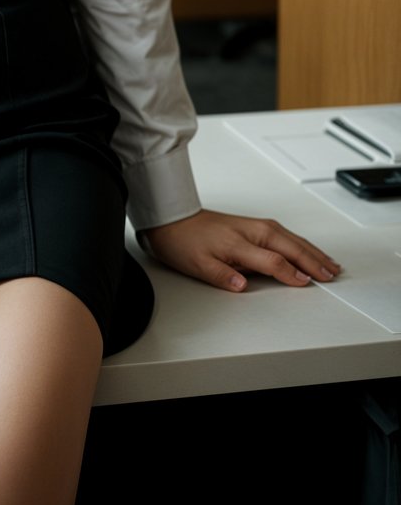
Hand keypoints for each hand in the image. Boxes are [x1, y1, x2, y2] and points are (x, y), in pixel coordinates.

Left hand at [139, 208, 342, 292]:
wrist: (173, 219)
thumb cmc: (185, 241)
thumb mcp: (198, 264)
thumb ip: (221, 275)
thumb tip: (241, 285)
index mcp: (241, 241)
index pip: (274, 261)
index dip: (291, 274)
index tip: (307, 284)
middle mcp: (253, 230)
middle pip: (290, 247)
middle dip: (313, 261)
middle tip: (332, 275)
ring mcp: (256, 226)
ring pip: (292, 240)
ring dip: (312, 252)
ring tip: (330, 264)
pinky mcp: (256, 226)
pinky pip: (286, 236)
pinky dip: (302, 244)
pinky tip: (309, 250)